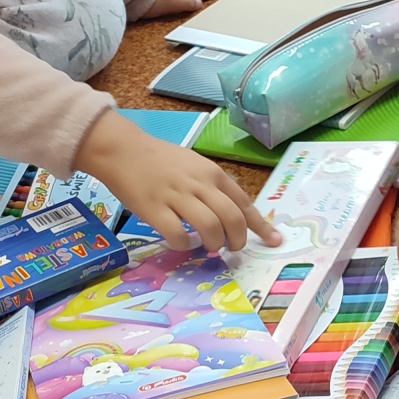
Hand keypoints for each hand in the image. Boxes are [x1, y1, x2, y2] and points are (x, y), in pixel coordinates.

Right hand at [78, 111, 280, 251]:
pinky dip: (185, 245)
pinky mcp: (154, 209)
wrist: (124, 150)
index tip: (273, 240)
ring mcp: (177, 196)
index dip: (260, 226)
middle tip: (232, 247)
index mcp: (213, 174)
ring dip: (214, 243)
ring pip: (209, 227)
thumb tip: (234, 214)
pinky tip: (183, 243)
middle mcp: (200, 184)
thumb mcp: (197, 166)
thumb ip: (215, 187)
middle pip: (232, 218)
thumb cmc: (162, 161)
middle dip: (237, 240)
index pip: (244, 203)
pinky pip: (177, 235)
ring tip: (209, 246)